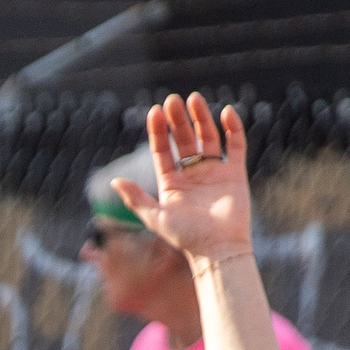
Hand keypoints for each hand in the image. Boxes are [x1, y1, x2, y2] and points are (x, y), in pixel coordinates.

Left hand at [115, 92, 255, 267]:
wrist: (219, 249)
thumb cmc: (186, 237)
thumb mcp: (155, 217)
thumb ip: (135, 199)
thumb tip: (113, 181)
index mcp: (171, 183)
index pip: (162, 150)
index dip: (158, 131)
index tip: (155, 111)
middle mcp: (192, 175)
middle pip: (183, 140)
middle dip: (178, 120)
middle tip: (173, 101)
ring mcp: (214, 172)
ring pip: (207, 138)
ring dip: (201, 118)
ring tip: (194, 99)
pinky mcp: (235, 174)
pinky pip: (235, 146)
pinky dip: (232, 128)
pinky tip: (225, 112)